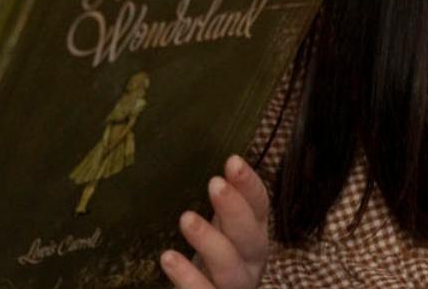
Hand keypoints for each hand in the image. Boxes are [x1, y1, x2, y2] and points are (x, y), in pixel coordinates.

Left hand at [160, 155, 270, 288]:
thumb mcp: (211, 224)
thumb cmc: (203, 254)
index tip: (232, 161)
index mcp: (251, 235)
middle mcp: (249, 262)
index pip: (259, 207)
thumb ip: (211, 201)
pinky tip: (168, 258)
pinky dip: (188, 279)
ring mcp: (233, 287)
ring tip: (187, 219)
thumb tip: (183, 152)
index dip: (249, 186)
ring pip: (231, 270)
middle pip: (251, 238)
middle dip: (236, 210)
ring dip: (211, 243)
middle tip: (215, 184)